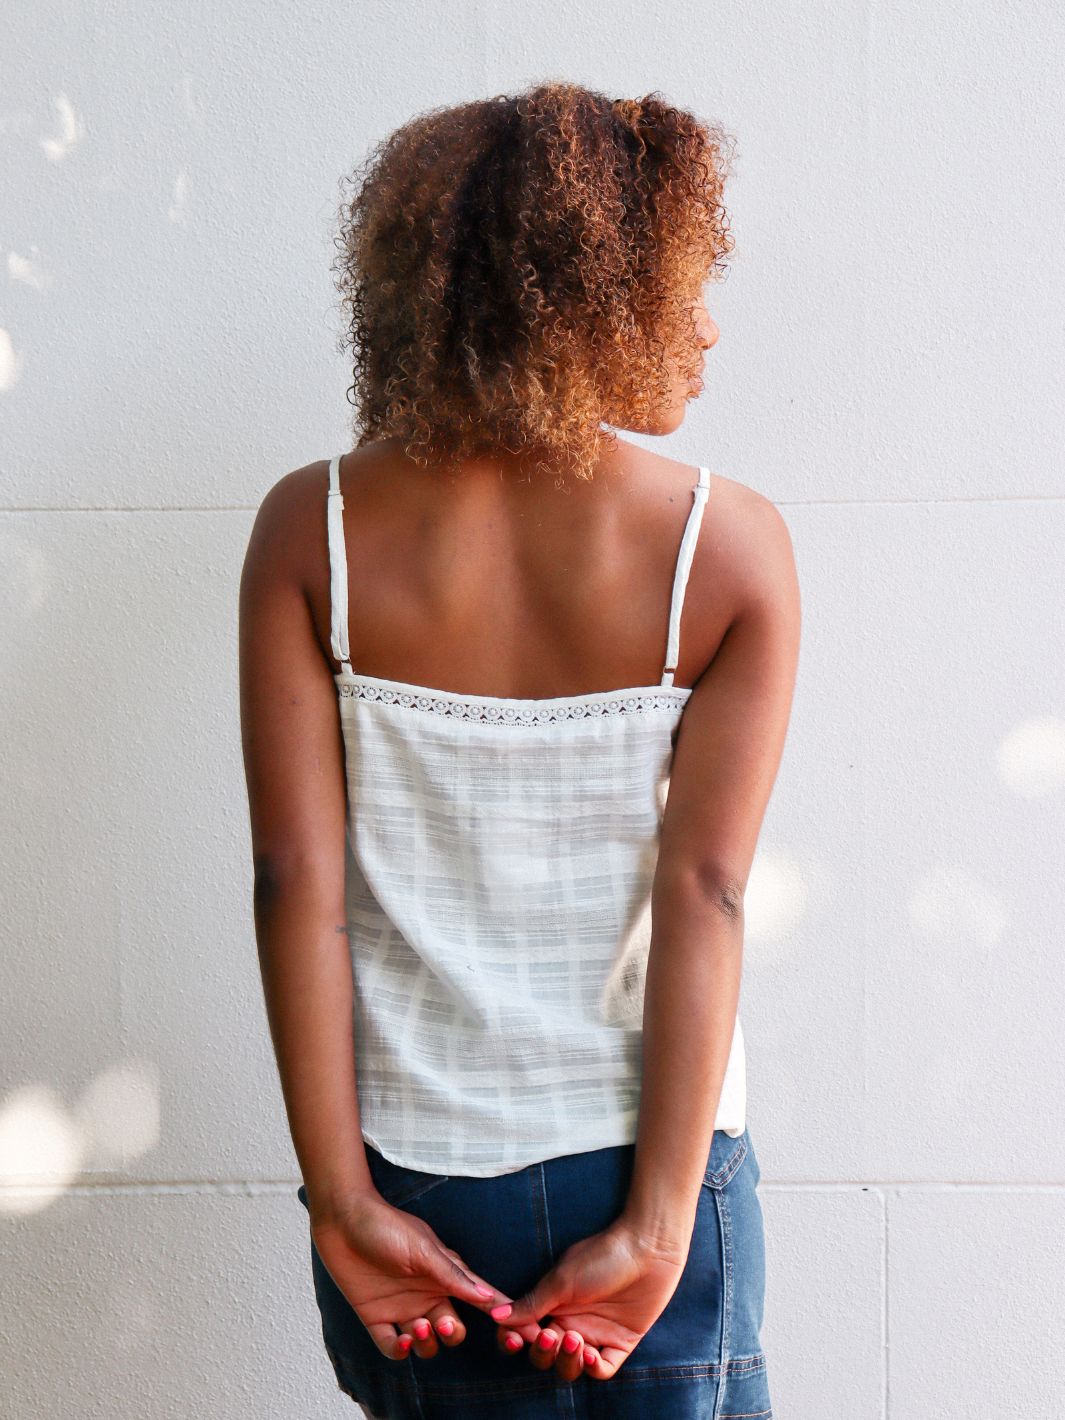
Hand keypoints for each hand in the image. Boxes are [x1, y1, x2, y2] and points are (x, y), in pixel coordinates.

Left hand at [306, 1188, 510, 1360]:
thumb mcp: (423, 1249)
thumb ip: (453, 1275)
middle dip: (452, 1333)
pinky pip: (392, 1346)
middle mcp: (427, 1294)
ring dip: (427, 1343)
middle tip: (443, 1322)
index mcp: (445, 1275)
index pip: (478, 1299)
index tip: (523, 1329)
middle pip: (452, 1329)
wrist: (343, 1219)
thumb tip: (487, 1295)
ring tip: (417, 1326)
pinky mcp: (375, 1316)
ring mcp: (402, 1306)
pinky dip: (399, 1351)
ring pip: (426, 1343)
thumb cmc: (386, 1225)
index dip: (498, 1314)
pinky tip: (401, 1340)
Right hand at [492, 1218, 687, 1380]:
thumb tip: (494, 1315)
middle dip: (541, 1352)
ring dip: (565, 1361)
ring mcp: (596, 1334)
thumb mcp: (561, 1280)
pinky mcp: (620, 1342)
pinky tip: (589, 1353)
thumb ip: (531, 1303)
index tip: (514, 1337)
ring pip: (570, 1367)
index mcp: (552, 1305)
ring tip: (572, 1338)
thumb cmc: (602, 1255)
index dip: (515, 1339)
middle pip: (545, 1355)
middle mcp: (571, 1322)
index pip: (525, 1332)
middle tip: (547, 1336)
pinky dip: (592, 1368)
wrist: (647, 1248)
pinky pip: (602, 1369)